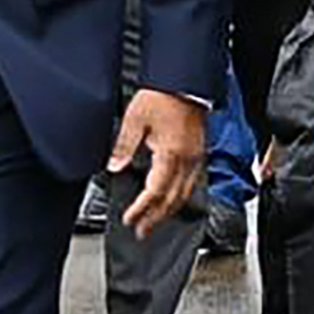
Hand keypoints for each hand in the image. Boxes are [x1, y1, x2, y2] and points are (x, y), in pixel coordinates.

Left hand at [110, 90, 206, 231]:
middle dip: (156, 218)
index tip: (130, 219)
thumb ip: (124, 146)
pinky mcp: (199, 152)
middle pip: (172, 199)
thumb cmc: (163, 96)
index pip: (156, 191)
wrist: (186, 82)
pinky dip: (181, 197)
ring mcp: (196, 157)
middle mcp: (187, 160)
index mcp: (171, 154)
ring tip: (155, 222)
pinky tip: (174, 200)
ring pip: (185, 194)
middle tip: (142, 232)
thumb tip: (114, 167)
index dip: (142, 209)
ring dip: (169, 211)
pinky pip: (193, 183)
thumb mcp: (136, 119)